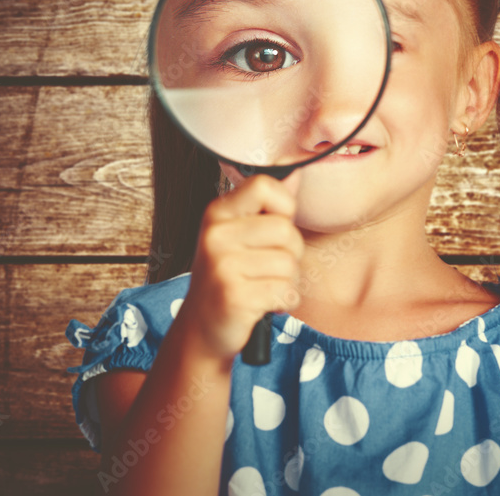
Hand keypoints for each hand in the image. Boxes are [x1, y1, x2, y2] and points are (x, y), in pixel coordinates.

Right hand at [183, 173, 303, 360]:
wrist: (202, 329)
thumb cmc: (229, 277)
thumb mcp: (241, 235)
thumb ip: (270, 204)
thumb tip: (296, 169)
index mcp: (218, 213)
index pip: (265, 185)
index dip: (283, 207)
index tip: (272, 228)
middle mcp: (216, 235)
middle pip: (286, 230)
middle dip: (291, 254)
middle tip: (267, 268)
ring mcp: (222, 266)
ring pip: (290, 264)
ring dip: (287, 281)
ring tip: (263, 287)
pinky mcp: (234, 297)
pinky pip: (285, 291)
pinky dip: (282, 301)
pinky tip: (262, 305)